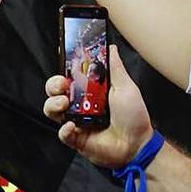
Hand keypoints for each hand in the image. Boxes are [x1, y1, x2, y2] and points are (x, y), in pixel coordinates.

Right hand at [44, 43, 151, 169]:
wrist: (137, 144)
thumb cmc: (134, 115)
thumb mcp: (126, 87)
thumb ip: (115, 67)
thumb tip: (111, 47)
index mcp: (91, 91)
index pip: (70, 77)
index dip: (63, 70)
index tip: (63, 65)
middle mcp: (80, 105)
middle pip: (55, 91)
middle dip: (53, 85)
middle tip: (62, 85)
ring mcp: (77, 121)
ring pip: (52, 110)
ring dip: (53, 104)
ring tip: (64, 104)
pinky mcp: (76, 139)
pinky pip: (62, 133)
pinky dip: (64, 129)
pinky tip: (72, 126)